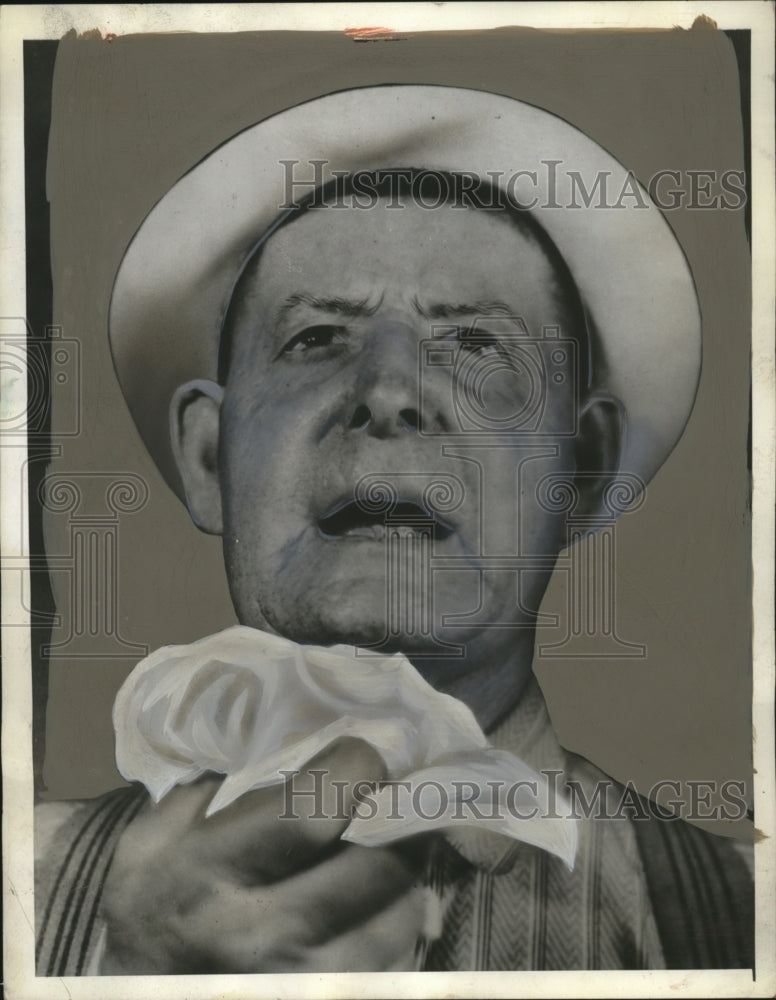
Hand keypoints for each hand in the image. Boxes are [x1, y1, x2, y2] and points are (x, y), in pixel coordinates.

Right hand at [99, 740, 431, 972]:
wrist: (134, 996)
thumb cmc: (153, 901)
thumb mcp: (159, 832)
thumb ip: (223, 783)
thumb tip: (306, 735)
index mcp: (207, 876)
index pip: (311, 815)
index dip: (355, 771)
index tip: (361, 753)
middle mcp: (259, 939)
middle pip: (377, 865)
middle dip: (398, 817)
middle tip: (393, 791)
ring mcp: (301, 984)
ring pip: (401, 913)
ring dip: (404, 869)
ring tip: (385, 844)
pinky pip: (398, 955)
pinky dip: (395, 917)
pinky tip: (372, 897)